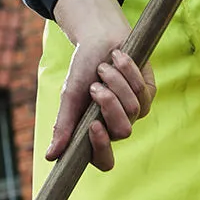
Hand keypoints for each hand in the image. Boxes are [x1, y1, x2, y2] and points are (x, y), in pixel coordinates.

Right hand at [48, 0, 155, 171]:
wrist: (99, 38)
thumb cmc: (82, 69)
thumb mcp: (70, 96)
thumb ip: (64, 126)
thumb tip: (50, 156)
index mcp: (97, 133)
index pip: (104, 160)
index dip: (101, 147)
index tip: (93, 125)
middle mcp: (117, 126)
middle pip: (122, 132)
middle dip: (108, 105)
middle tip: (95, 86)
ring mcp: (135, 111)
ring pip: (133, 109)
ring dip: (115, 83)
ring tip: (103, 67)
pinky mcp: (148, 93)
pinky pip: (141, 90)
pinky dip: (127, 71)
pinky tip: (117, 58)